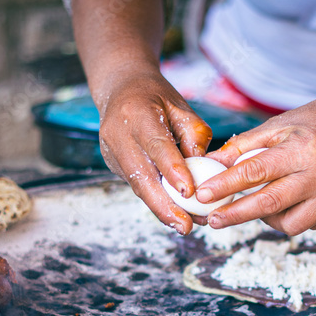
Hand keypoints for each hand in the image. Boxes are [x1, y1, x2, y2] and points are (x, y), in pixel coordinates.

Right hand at [96, 70, 212, 233]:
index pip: (157, 147)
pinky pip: (137, 186)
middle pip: (141, 177)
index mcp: (139, 115)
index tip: (189, 193)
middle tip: (186, 226)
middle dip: (164, 206)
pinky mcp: (113, 164)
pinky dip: (156, 200)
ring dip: (162, 209)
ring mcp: (112, 152)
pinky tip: (175, 212)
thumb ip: (194, 135)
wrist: (120, 89)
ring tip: (186, 225)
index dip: (173, 171)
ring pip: (138, 187)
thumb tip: (204, 168)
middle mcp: (119, 135)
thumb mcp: (181, 107)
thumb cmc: (156, 98)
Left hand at [200, 85, 315, 235]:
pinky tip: (301, 197)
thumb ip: (246, 146)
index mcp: (303, 148)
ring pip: (290, 224)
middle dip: (236, 214)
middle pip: (269, 204)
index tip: (202, 196)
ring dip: (269, 218)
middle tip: (213, 220)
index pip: (255, 171)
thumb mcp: (282, 124)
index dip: (225, 186)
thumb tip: (210, 166)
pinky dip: (297, 214)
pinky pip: (312, 224)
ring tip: (266, 202)